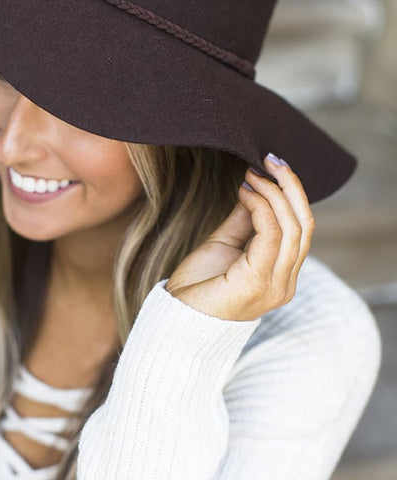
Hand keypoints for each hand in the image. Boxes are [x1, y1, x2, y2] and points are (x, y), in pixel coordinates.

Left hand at [165, 153, 315, 320]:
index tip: (268, 167)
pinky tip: (244, 193)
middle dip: (290, 187)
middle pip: (304, 224)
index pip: (301, 228)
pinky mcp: (257, 282)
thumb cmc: (197, 286)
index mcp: (281, 276)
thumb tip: (254, 188)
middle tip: (269, 160)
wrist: (175, 319)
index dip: (291, 194)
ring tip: (252, 175)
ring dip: (273, 193)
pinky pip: (270, 235)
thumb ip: (244, 221)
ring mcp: (275, 285)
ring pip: (292, 227)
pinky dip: (260, 207)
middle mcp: (285, 283)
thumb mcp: (225, 244)